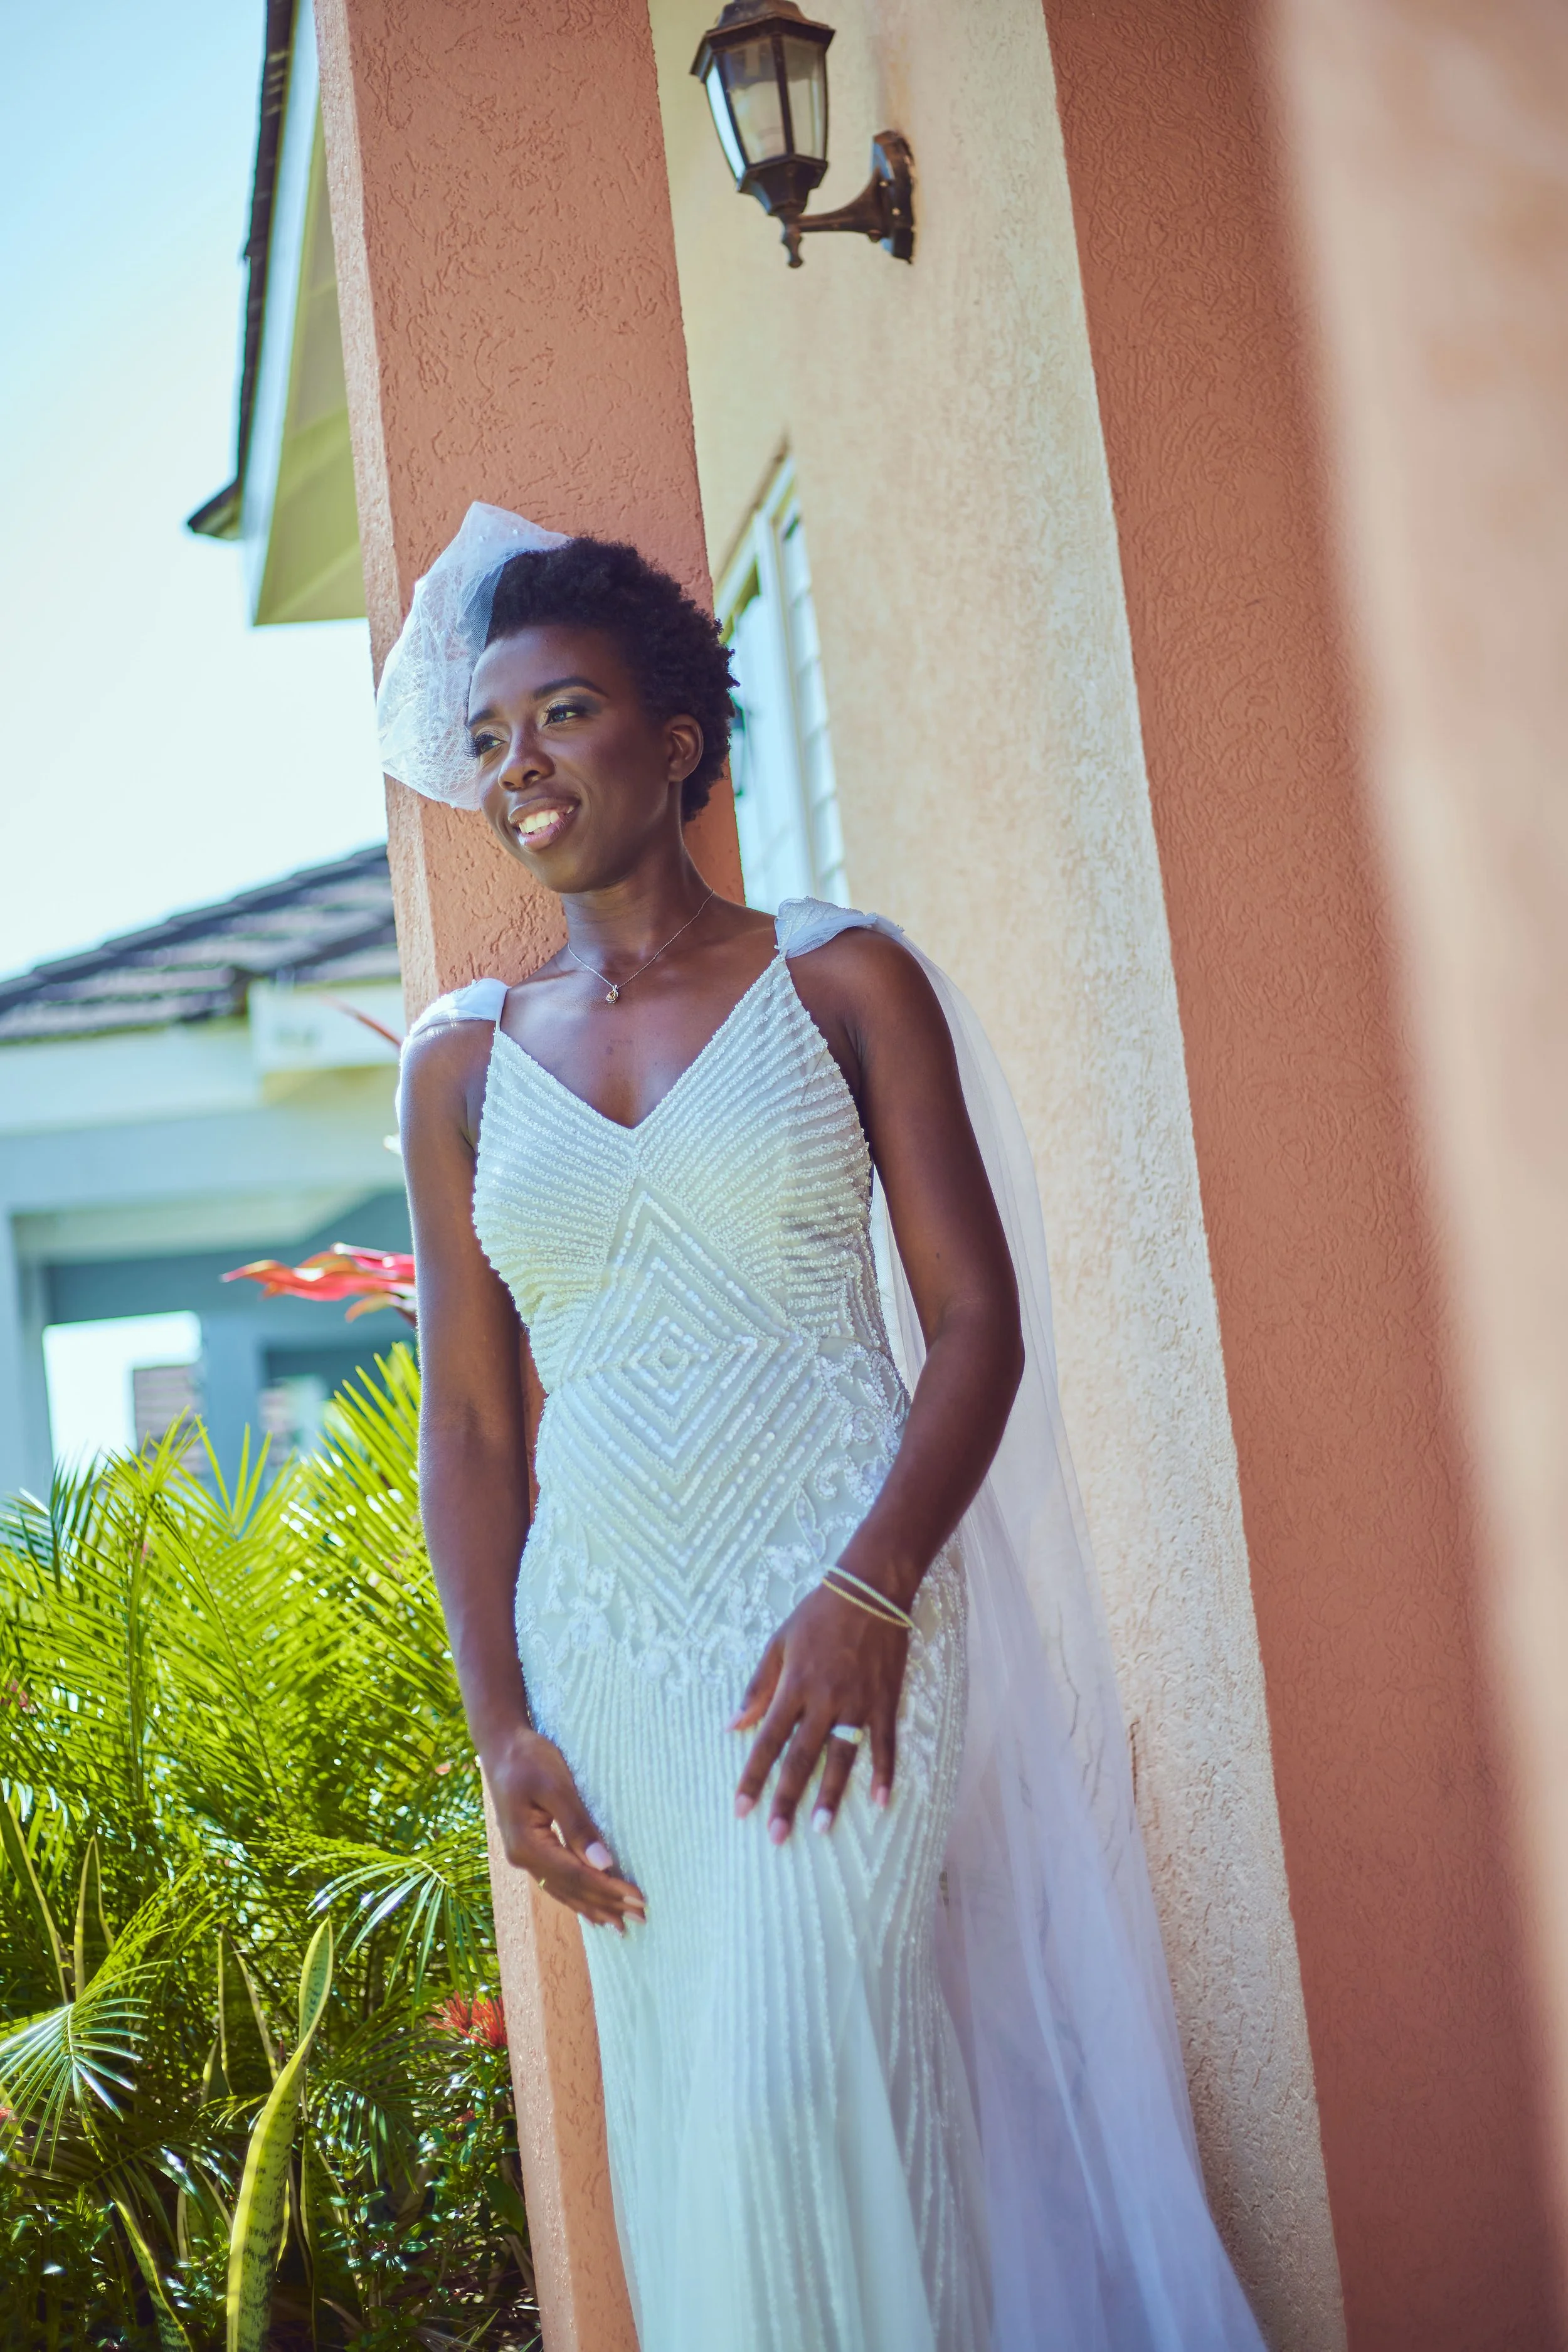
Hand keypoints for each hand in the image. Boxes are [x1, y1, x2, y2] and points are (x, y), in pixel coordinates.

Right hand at [484, 1724, 645, 1928]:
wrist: (501, 1745)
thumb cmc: (530, 1758)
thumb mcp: (556, 1785)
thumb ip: (578, 1825)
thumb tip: (603, 1864)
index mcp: (528, 1845)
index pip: (577, 1876)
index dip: (609, 1890)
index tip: (639, 1899)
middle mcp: (523, 1858)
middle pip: (571, 1890)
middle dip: (606, 1905)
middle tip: (641, 1918)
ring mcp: (524, 1856)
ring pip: (563, 1890)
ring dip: (593, 1906)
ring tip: (620, 1924)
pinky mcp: (530, 1849)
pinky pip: (557, 1881)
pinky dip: (577, 1896)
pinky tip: (590, 1907)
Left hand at [731, 1581, 908, 1840]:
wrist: (871, 1590)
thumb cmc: (819, 1614)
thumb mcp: (779, 1643)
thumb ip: (757, 1687)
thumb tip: (733, 1725)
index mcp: (794, 1686)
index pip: (768, 1740)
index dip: (753, 1776)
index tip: (741, 1809)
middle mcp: (824, 1700)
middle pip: (801, 1757)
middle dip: (787, 1799)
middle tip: (777, 1836)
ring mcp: (858, 1702)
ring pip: (842, 1756)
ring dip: (831, 1794)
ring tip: (820, 1828)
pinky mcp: (885, 1700)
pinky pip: (884, 1743)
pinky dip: (884, 1772)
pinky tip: (880, 1801)